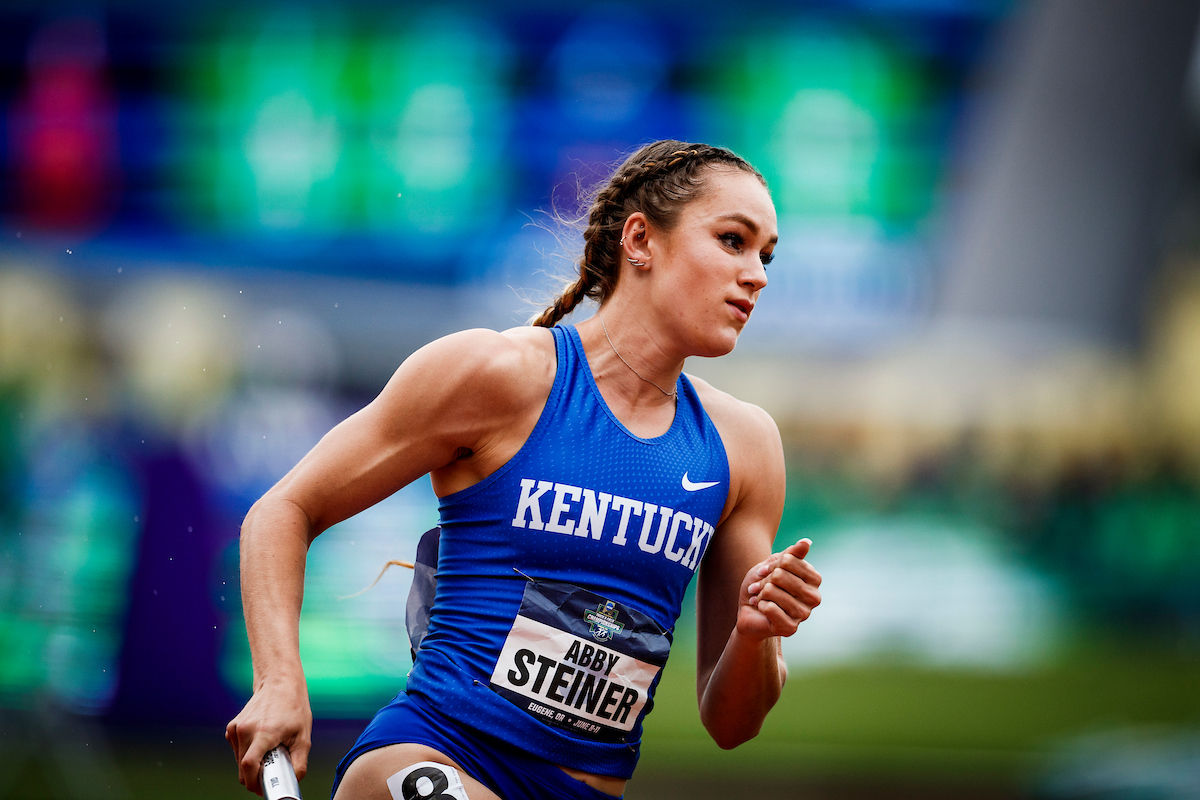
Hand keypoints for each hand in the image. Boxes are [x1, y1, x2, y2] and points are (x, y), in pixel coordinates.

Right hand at [225, 674, 311, 794]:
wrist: (279, 683)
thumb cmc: (294, 708)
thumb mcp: (304, 736)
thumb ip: (299, 763)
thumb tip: (293, 782)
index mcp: (264, 732)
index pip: (249, 766)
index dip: (254, 783)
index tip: (264, 788)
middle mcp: (245, 730)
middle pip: (243, 768)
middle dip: (255, 777)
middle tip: (272, 773)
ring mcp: (236, 729)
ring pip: (239, 761)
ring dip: (252, 765)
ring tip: (270, 753)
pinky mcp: (232, 728)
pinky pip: (237, 751)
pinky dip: (248, 754)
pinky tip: (262, 744)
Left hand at [737, 538, 821, 639]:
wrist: (750, 612)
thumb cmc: (764, 586)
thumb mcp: (774, 565)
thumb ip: (791, 554)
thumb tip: (807, 542)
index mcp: (814, 579)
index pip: (788, 560)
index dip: (771, 564)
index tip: (766, 571)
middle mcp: (814, 597)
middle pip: (779, 575)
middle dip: (764, 580)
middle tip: (762, 587)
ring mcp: (804, 614)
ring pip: (772, 591)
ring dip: (761, 594)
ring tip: (762, 599)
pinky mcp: (791, 628)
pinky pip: (770, 608)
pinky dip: (760, 606)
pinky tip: (763, 610)